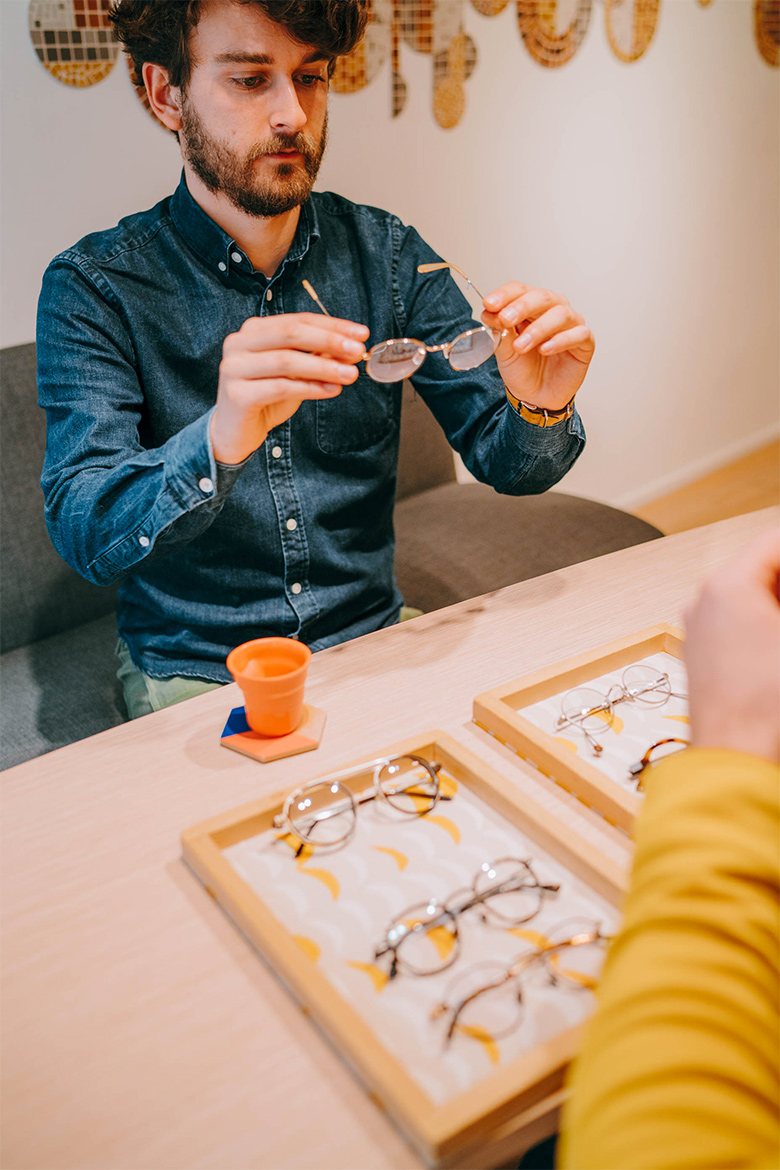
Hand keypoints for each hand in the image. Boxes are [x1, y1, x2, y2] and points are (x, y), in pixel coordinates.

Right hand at [210, 312, 368, 463]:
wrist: (236, 431)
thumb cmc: (267, 397)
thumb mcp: (297, 374)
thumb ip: (318, 357)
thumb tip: (352, 347)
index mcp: (254, 330)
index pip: (298, 320)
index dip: (332, 325)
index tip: (361, 334)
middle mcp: (239, 343)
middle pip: (291, 333)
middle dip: (329, 340)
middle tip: (358, 351)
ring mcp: (234, 367)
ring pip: (286, 360)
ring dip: (323, 366)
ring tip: (350, 374)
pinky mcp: (236, 394)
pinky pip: (280, 387)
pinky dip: (310, 388)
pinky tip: (331, 390)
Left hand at [481, 283, 594, 411]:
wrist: (535, 397)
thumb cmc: (523, 370)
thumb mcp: (505, 352)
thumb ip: (500, 331)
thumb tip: (489, 312)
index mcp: (531, 307)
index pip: (520, 290)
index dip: (505, 295)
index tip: (489, 304)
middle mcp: (553, 310)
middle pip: (542, 297)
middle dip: (522, 307)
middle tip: (505, 319)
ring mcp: (571, 324)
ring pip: (561, 313)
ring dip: (538, 328)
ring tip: (521, 346)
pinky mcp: (585, 342)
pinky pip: (579, 334)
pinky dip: (561, 340)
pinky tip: (545, 349)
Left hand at [684, 527, 779, 763]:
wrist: (734, 758)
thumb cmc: (768, 705)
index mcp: (729, 584)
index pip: (776, 540)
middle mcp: (705, 599)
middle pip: (765, 565)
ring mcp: (700, 626)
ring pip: (753, 593)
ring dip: (778, 599)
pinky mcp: (703, 652)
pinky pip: (739, 620)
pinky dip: (766, 622)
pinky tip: (777, 642)